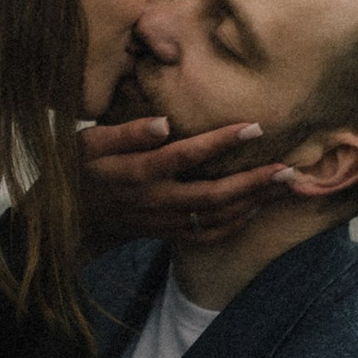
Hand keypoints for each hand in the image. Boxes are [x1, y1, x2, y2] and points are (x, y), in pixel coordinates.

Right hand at [78, 114, 288, 251]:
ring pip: (216, 218)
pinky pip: (207, 235)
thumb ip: (127, 133)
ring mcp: (164, 221)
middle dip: (254, 182)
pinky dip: (235, 224)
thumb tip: (164, 121)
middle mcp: (157, 201)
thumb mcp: (90, 143)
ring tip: (283, 186)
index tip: (254, 126)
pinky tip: (256, 209)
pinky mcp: (168, 233)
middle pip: (213, 195)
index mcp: (139, 173)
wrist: (70, 218)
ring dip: (253, 203)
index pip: (186, 156)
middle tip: (288, 168)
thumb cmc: (81, 169)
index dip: (221, 142)